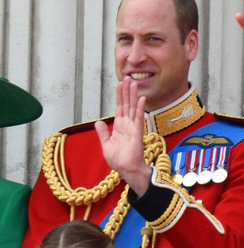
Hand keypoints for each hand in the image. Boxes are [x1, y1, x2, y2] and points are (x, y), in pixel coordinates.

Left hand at [96, 77, 151, 195]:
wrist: (126, 170)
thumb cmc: (118, 160)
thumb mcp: (106, 144)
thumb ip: (103, 133)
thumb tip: (99, 122)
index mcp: (119, 127)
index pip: (120, 107)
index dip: (120, 96)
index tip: (121, 84)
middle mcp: (127, 125)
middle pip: (127, 104)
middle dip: (127, 91)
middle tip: (128, 78)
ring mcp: (133, 128)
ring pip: (133, 108)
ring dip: (133, 95)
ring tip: (133, 83)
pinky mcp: (137, 133)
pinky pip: (139, 118)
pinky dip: (140, 108)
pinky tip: (141, 98)